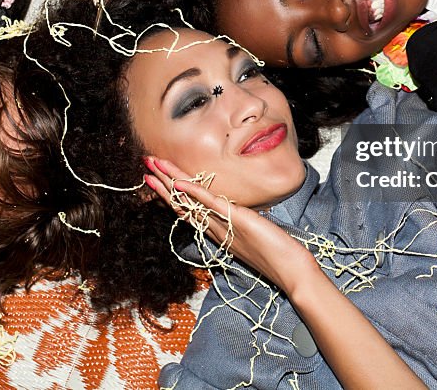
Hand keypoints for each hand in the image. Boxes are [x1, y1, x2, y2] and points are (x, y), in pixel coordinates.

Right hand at [144, 157, 315, 293]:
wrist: (291, 272)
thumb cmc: (277, 254)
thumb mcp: (252, 235)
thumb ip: (239, 224)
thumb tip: (233, 213)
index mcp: (218, 232)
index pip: (188, 211)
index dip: (170, 195)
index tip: (156, 179)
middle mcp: (216, 230)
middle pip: (182, 204)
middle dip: (162, 184)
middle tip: (145, 166)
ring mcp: (224, 225)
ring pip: (190, 201)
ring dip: (169, 182)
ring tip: (153, 166)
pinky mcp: (237, 219)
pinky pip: (211, 204)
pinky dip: (194, 192)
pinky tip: (179, 182)